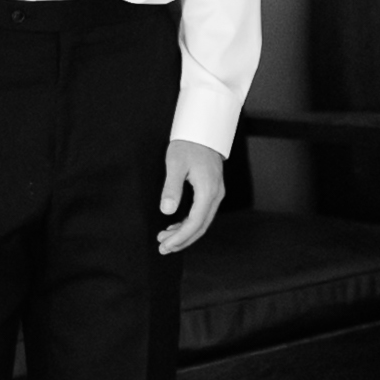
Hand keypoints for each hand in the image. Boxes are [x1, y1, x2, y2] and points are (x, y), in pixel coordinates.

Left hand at [158, 138, 223, 253]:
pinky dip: (189, 223)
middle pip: (200, 226)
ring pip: (202, 222)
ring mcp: (216, 194)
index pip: (195, 222)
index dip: (180, 237)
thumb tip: (167, 211)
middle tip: (163, 248)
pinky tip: (175, 226)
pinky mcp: (212, 191)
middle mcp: (216, 195)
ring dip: (185, 233)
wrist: (202, 131)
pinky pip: (202, 213)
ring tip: (166, 239)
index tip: (166, 245)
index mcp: (208, 190)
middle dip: (182, 240)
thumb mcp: (175, 164)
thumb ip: (171, 188)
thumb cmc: (187, 145)